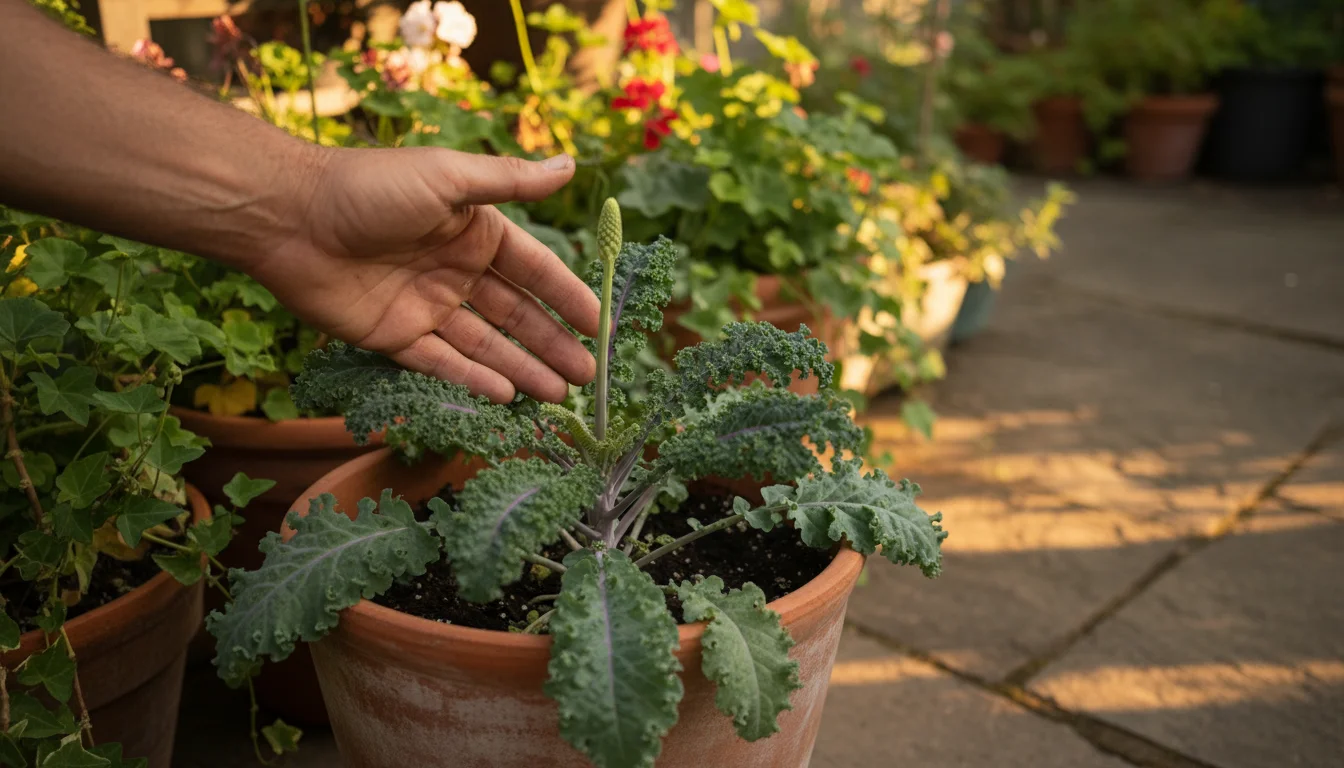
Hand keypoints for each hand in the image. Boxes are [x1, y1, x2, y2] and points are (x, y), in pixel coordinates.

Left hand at [250, 147, 598, 403]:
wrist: (290, 217)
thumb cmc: (372, 188)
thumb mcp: (449, 178)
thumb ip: (510, 182)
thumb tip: (572, 165)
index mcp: (475, 232)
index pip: (535, 271)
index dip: (568, 298)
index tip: (600, 328)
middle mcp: (456, 271)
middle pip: (516, 315)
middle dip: (551, 345)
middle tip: (586, 378)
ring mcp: (426, 306)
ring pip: (485, 345)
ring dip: (521, 369)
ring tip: (557, 396)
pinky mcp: (394, 336)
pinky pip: (441, 363)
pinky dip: (472, 380)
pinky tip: (505, 397)